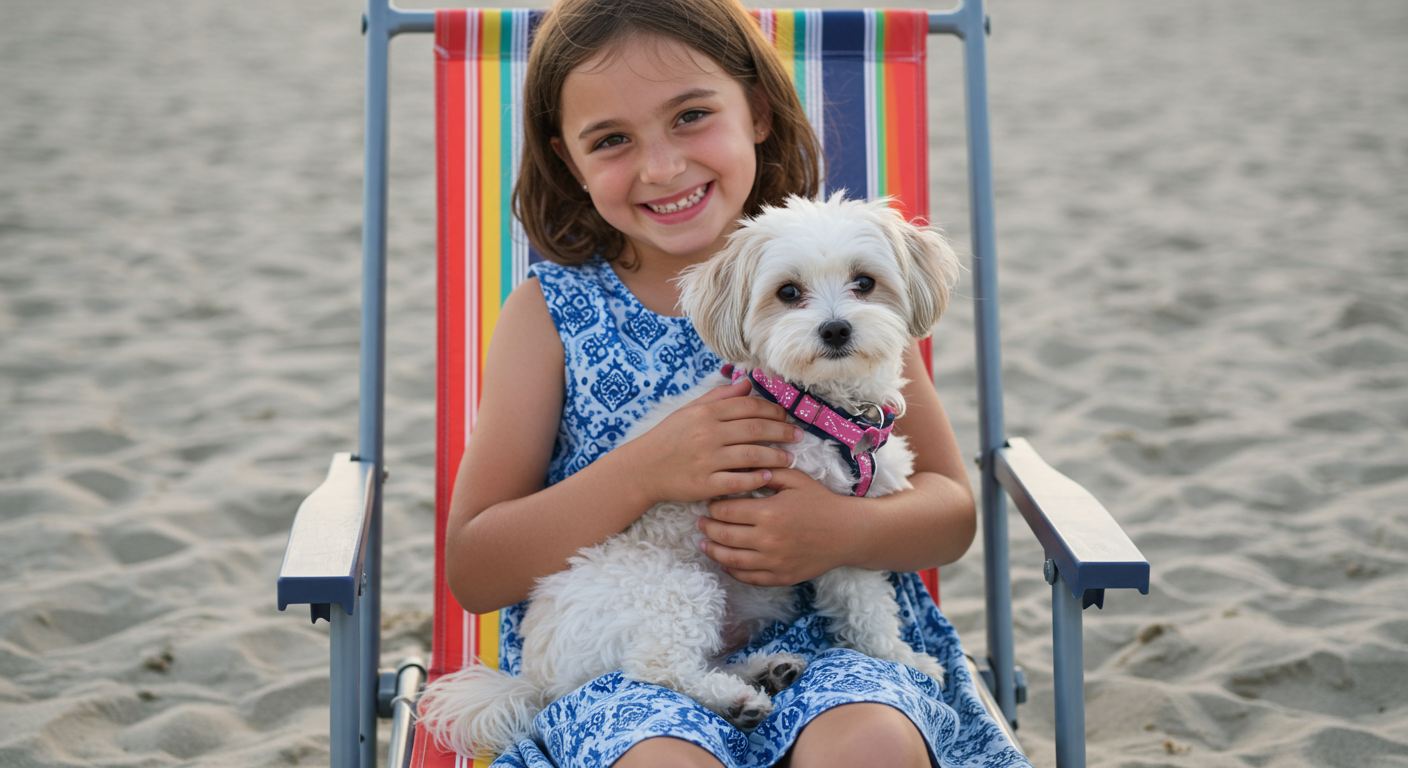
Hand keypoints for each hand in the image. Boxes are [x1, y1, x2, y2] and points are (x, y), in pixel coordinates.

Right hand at [624, 378, 801, 504]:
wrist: (642, 468)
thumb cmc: (668, 438)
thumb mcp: (689, 410)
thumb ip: (719, 397)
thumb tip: (747, 383)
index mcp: (706, 413)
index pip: (749, 406)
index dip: (773, 410)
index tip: (786, 416)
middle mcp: (708, 434)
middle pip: (756, 429)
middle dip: (783, 431)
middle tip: (798, 436)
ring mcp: (707, 460)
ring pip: (753, 455)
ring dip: (777, 457)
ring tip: (790, 459)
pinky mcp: (705, 484)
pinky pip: (739, 481)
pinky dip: (757, 479)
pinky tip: (769, 477)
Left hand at [698, 468, 862, 586]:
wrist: (848, 533)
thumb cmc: (820, 502)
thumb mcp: (795, 479)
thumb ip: (766, 472)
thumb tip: (740, 467)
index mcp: (768, 513)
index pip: (725, 511)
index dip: (712, 507)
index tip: (709, 503)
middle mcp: (766, 540)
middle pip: (723, 536)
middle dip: (708, 528)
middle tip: (700, 522)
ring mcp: (772, 562)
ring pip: (730, 560)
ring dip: (713, 551)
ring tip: (704, 543)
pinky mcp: (779, 577)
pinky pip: (747, 577)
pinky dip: (732, 571)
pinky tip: (724, 563)